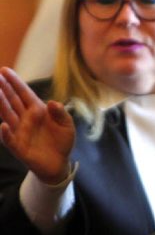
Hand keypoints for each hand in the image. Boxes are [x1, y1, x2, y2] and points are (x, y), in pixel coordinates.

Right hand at [0, 68, 75, 183]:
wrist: (59, 163)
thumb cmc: (62, 141)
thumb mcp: (67, 125)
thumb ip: (61, 113)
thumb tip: (52, 103)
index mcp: (37, 110)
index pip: (24, 93)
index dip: (15, 82)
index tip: (4, 70)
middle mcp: (26, 118)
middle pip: (12, 100)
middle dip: (4, 88)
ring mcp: (20, 132)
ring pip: (7, 115)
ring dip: (1, 105)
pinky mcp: (19, 147)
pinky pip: (10, 139)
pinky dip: (6, 133)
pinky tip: (3, 125)